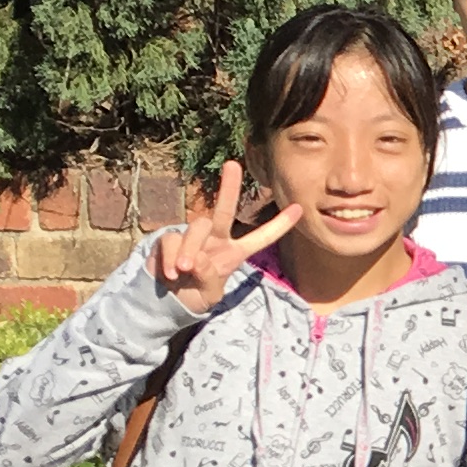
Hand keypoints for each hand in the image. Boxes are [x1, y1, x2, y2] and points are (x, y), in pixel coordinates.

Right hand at [150, 159, 298, 313]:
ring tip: (183, 270)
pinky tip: (170, 273)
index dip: (279, 225)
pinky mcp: (169, 238)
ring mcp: (193, 237)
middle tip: (232, 165)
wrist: (166, 301)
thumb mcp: (210, 295)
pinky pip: (172, 240)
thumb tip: (198, 260)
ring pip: (197, 227)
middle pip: (224, 210)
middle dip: (229, 187)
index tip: (300, 208)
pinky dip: (170, 258)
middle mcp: (215, 239)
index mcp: (234, 253)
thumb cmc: (194, 295)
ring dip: (190, 249)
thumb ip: (209, 280)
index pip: (261, 238)